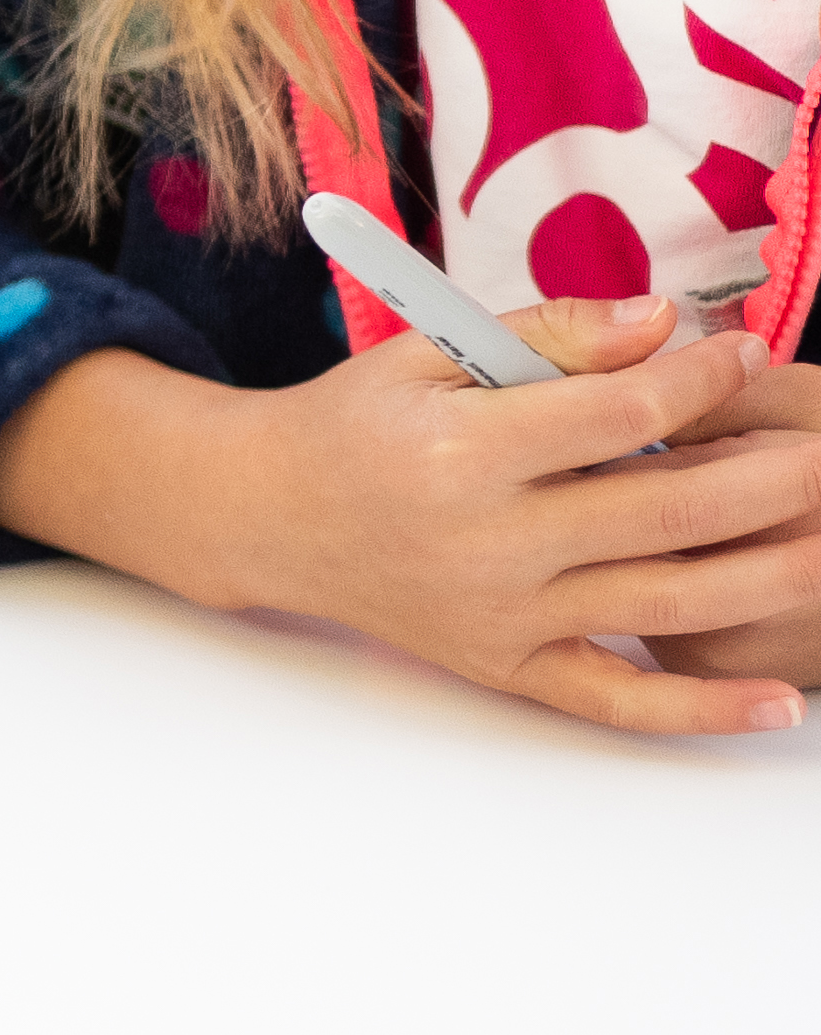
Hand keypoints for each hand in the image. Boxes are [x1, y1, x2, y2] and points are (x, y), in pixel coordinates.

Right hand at [0, 302, 820, 734]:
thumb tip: (666, 325)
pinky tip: (780, 700)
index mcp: (461, 446)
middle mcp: (485, 538)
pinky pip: (619, 700)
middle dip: (770, 473)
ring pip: (669, 600)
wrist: (265, 513)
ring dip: (772, 570)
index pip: (620, 412)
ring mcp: (501, 613)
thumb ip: (550, 332)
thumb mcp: (429, 348)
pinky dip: (704, 709)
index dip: (703, 379)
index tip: (745, 353)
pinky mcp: (507, 666)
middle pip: (667, 509)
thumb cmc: (356, 423)